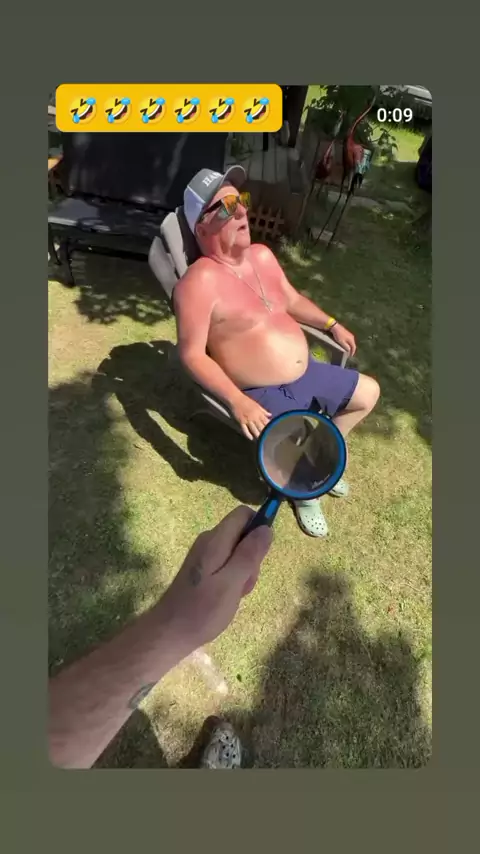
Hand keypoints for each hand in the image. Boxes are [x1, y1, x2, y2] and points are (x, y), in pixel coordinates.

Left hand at [156, 506, 272, 654]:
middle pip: (241, 534)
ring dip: (244, 571)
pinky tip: (227, 597)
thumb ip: (249, 554)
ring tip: (235, 594)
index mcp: (215, 540)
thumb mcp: (232, 582)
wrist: (170, 632)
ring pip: (236, 551)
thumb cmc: (202, 610)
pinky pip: (226, 564)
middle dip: (251, 556)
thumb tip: (267, 528)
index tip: (261, 554)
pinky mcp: (202, 568)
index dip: (258, 527)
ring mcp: (204, 555)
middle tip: (244, 583)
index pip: (243, 514)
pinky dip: (233, 578)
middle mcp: (208, 541)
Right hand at [231, 393, 271, 439]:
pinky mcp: (241, 421)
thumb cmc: (247, 401)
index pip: (266, 422)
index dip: (271, 427)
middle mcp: (254, 417)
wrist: (236, 399)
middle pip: (261, 427)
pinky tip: (251, 438)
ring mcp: (248, 420)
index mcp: (259, 413)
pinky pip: (245, 430)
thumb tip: (270, 415)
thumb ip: (264, 411)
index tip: (274, 432)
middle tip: (269, 439)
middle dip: (265, 433)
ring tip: (261, 441)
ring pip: (254, 430)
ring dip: (258, 435)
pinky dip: (248, 434)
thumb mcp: (257, 405)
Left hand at [331, 323, 356, 356]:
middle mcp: (352, 337)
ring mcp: (350, 334)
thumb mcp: (342, 342)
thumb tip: (349, 351)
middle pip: (353, 345)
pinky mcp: (347, 333)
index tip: (350, 356)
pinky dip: (348, 344)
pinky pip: (349, 340)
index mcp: (351, 339)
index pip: (354, 347)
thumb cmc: (338, 335)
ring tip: (347, 350)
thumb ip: (346, 347)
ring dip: (350, 347)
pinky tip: (346, 345)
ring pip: (351, 342)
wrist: (335, 327)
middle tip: (349, 354)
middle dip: (352, 350)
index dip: (352, 352)